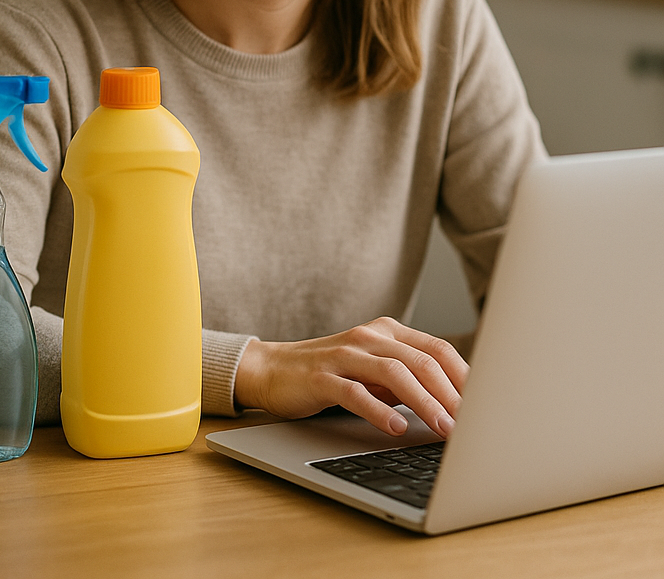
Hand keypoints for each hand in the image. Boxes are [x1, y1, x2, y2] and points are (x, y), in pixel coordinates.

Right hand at [233, 317, 468, 437]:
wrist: (273, 370)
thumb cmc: (333, 374)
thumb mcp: (375, 373)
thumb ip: (410, 381)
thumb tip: (459, 407)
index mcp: (387, 332)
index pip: (438, 349)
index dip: (465, 377)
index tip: (488, 407)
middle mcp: (368, 337)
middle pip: (421, 361)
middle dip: (452, 394)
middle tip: (473, 425)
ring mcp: (344, 354)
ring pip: (394, 372)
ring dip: (424, 402)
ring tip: (444, 429)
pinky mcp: (321, 376)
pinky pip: (354, 391)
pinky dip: (378, 410)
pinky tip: (394, 428)